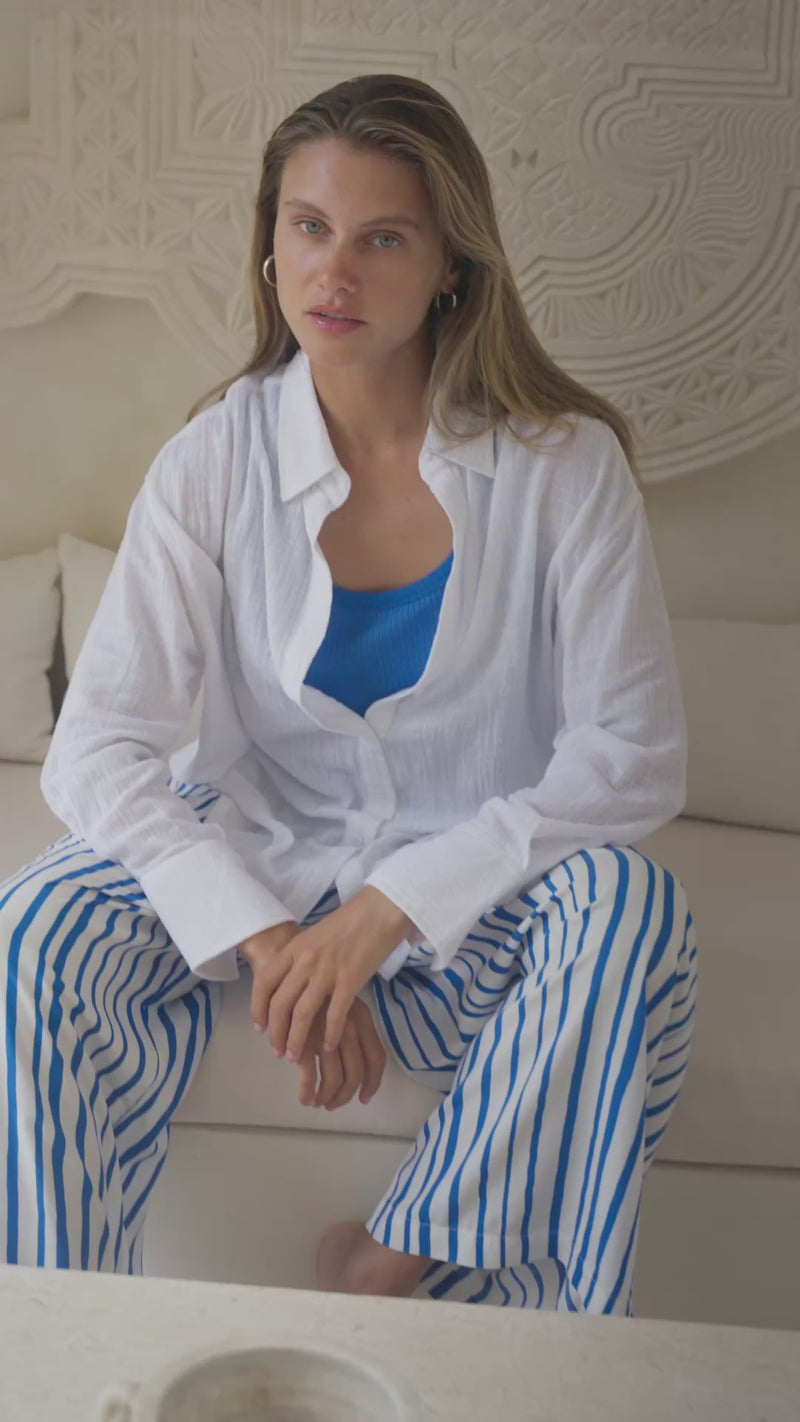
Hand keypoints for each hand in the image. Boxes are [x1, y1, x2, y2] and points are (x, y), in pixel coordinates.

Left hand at [237, 888, 415, 1064]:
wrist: (380, 910)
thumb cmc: (350, 922)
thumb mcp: (315, 936)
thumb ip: (301, 959)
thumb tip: (290, 984)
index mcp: (295, 947)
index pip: (264, 983)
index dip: (258, 1009)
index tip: (260, 1028)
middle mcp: (306, 960)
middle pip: (281, 1004)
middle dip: (276, 1032)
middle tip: (277, 1051)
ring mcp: (327, 971)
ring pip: (303, 1014)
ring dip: (296, 1040)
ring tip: (295, 1056)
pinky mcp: (351, 981)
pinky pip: (334, 1015)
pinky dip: (329, 1035)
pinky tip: (327, 1046)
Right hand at [295, 998, 386, 1109]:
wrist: (285, 969)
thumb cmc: (315, 987)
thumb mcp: (342, 1001)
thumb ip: (353, 1027)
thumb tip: (358, 1065)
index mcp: (362, 1017)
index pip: (376, 1058)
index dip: (373, 1082)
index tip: (364, 1097)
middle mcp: (348, 1028)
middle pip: (355, 1074)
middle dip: (345, 1096)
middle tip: (334, 1103)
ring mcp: (325, 1036)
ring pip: (334, 1080)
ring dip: (327, 1098)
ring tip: (317, 1102)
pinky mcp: (302, 1042)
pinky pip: (309, 1078)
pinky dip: (308, 1093)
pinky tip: (305, 1097)